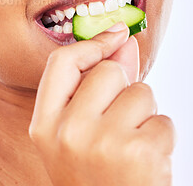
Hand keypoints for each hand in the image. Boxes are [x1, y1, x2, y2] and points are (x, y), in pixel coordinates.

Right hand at [29, 21, 176, 185]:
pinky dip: (161, 137)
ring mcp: (102, 143)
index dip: (91, 45)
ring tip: (129, 148)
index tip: (115, 35)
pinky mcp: (139, 154)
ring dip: (144, 115)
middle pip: (108, 71)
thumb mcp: (78, 133)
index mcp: (44, 125)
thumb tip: (123, 41)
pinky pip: (163, 120)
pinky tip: (145, 162)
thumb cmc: (93, 175)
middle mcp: (68, 132)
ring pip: (141, 92)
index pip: (61, 62)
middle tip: (117, 126)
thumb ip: (96, 84)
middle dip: (123, 89)